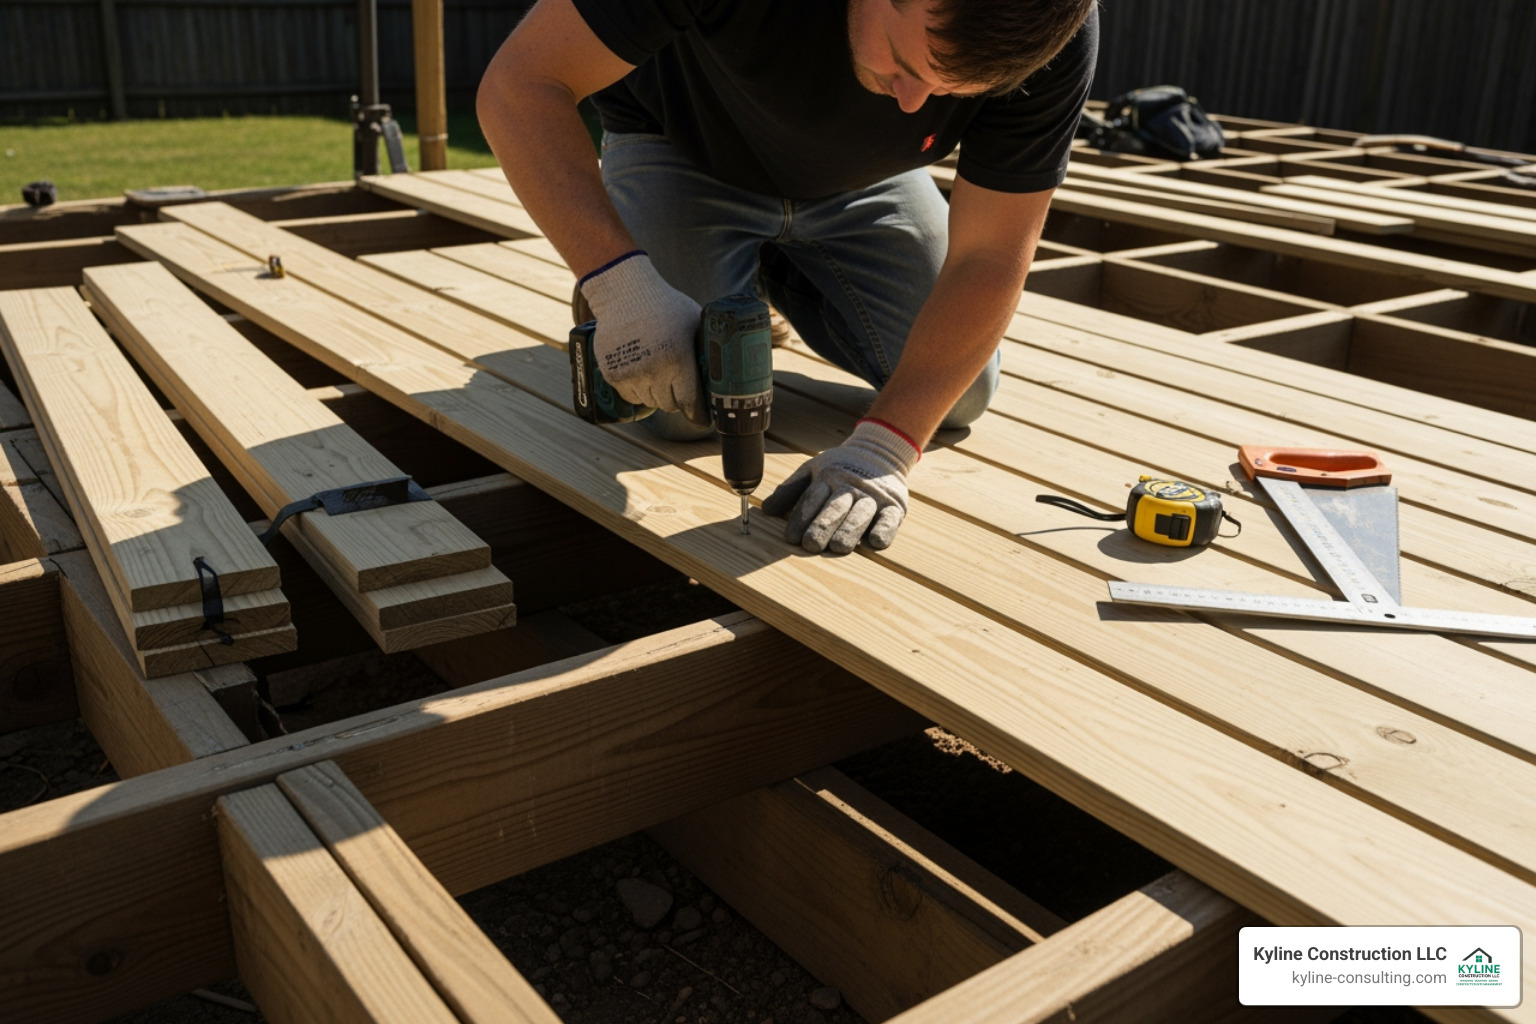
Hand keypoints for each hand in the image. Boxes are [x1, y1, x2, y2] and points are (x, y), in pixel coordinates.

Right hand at [579, 251, 707, 425]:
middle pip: (669, 405)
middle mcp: (654, 370)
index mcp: (678, 359)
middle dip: (676, 398)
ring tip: (658, 374)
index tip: (703, 420)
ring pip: (650, 402)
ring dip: (657, 394)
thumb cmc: (665, 306)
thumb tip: (723, 373)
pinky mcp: (613, 374)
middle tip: (678, 386)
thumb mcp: (694, 323)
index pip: (690, 402)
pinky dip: (637, 390)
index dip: (698, 415)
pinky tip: (642, 373)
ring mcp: (631, 374)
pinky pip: (630, 396)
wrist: (624, 293)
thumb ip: (704, 348)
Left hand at [762, 419, 920, 553]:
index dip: (801, 518)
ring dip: (850, 530)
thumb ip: (790, 490)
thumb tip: (767, 511)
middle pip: (835, 508)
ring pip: (861, 514)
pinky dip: (884, 529)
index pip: (812, 499)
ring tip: (838, 547)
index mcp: (827, 477)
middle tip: (811, 544)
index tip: (791, 538)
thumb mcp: (812, 470)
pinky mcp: (894, 506)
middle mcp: (850, 486)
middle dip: (823, 526)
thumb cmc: (839, 467)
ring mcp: (873, 496)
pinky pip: (890, 519)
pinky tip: (874, 542)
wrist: (880, 450)